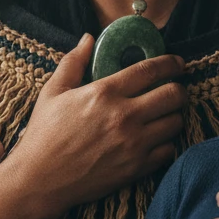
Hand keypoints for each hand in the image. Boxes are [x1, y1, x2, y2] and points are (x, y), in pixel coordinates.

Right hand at [7, 34, 185, 216]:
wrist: (40, 180)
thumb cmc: (44, 134)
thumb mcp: (53, 92)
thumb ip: (73, 62)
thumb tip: (88, 38)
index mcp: (104, 93)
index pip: (151, 70)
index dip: (170, 63)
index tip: (177, 63)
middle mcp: (124, 116)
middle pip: (173, 95)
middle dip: (178, 88)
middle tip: (174, 89)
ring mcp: (133, 144)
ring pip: (175, 122)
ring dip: (173, 115)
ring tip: (164, 114)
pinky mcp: (136, 168)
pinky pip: (169, 150)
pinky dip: (167, 143)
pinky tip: (156, 139)